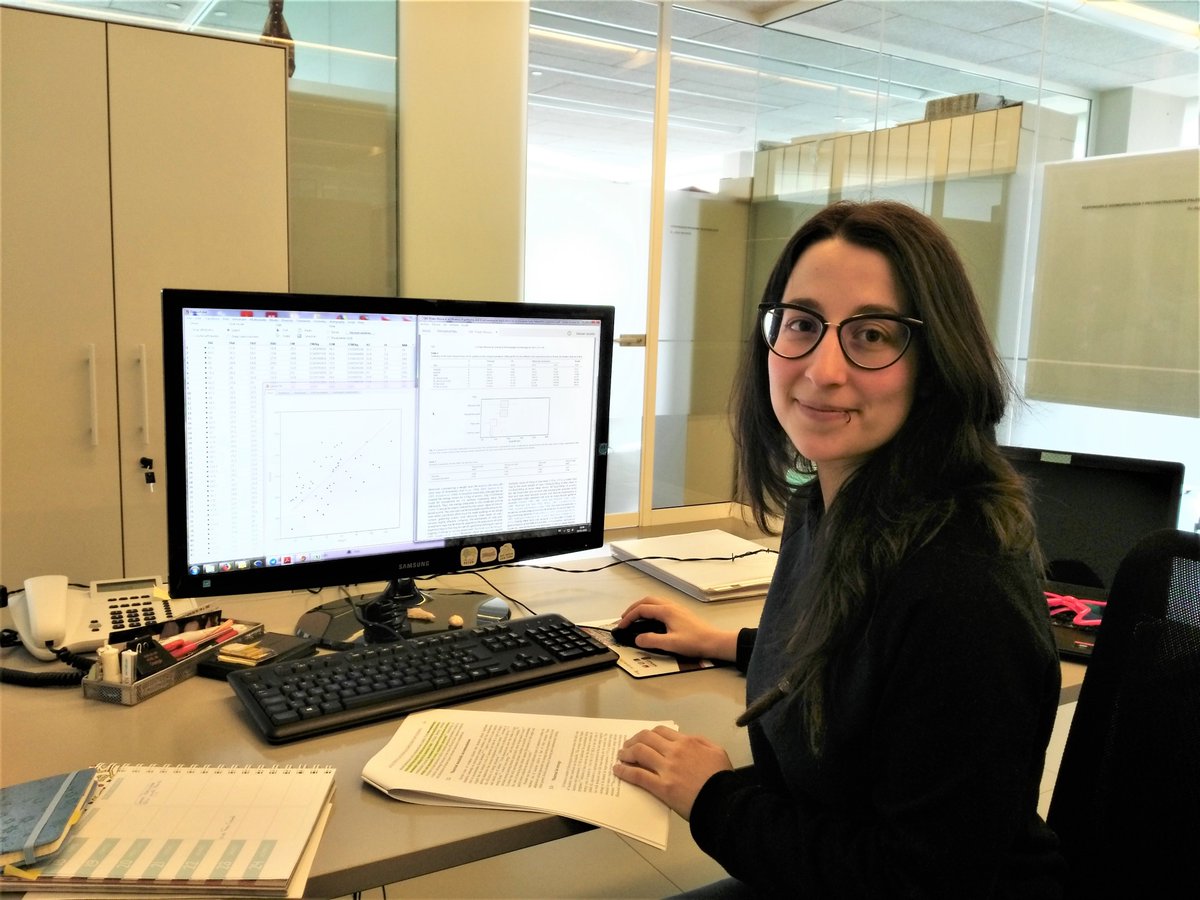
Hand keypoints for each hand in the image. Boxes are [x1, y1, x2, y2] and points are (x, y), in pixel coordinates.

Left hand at [613, 725, 732, 819]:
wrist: (724, 801)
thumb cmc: (722, 778)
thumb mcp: (717, 751)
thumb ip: (701, 742)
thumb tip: (687, 740)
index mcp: (687, 742)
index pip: (661, 731)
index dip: (648, 734)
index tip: (642, 739)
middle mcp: (674, 751)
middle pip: (646, 738)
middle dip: (633, 740)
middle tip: (627, 746)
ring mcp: (667, 769)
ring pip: (639, 753)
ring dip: (626, 753)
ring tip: (620, 756)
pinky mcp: (661, 787)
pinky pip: (638, 775)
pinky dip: (624, 771)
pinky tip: (618, 770)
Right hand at [616, 597, 738, 660]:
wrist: (714, 641)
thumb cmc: (696, 641)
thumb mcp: (670, 644)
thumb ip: (651, 641)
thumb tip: (638, 639)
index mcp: (666, 611)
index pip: (641, 610)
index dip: (629, 617)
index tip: (621, 626)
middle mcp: (671, 607)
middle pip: (647, 601)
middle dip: (633, 608)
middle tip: (625, 618)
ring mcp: (677, 609)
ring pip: (655, 602)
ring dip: (642, 607)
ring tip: (635, 617)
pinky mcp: (681, 613)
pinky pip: (661, 605)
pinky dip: (651, 609)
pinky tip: (652, 619)